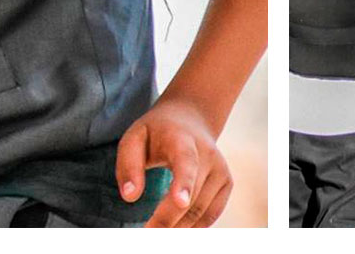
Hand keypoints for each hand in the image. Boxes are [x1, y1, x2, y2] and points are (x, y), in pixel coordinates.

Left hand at [116, 97, 232, 226]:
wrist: (191, 119)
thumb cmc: (156, 133)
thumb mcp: (134, 138)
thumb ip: (128, 166)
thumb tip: (130, 197)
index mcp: (182, 139)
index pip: (186, 162)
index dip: (184, 183)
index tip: (180, 202)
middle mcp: (208, 154)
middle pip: (191, 196)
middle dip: (167, 221)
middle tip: (146, 235)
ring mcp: (221, 169)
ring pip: (200, 210)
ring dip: (178, 228)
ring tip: (155, 234)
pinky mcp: (227, 183)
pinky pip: (211, 214)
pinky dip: (193, 227)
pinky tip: (175, 229)